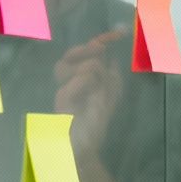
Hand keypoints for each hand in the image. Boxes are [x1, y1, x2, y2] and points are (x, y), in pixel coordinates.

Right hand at [55, 29, 126, 160]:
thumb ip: (112, 76)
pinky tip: (94, 95)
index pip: (84, 53)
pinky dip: (90, 82)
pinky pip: (79, 80)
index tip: (119, 34)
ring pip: (77, 65)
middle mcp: (68, 82)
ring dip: (94, 71)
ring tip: (99, 87)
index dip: (102, 40)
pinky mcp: (61, 100)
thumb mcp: (109, 96)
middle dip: (90, 48)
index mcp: (78, 78)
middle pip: (70, 54)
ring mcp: (63, 90)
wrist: (84, 147)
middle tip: (103, 52)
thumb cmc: (95, 122)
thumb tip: (114, 56)